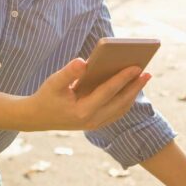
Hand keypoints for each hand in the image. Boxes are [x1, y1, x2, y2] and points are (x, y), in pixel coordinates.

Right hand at [18, 58, 149, 131]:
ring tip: (143, 78)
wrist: (37, 118)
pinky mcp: (96, 123)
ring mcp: (95, 124)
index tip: (136, 67)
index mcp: (82, 111)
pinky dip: (126, 100)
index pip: (108, 92)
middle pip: (120, 102)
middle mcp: (91, 120)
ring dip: (133, 94)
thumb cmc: (46, 96)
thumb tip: (84, 61)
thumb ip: (68, 72)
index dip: (123, 79)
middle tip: (147, 72)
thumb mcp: (53, 82)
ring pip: (121, 109)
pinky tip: (131, 88)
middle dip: (135, 87)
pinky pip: (117, 112)